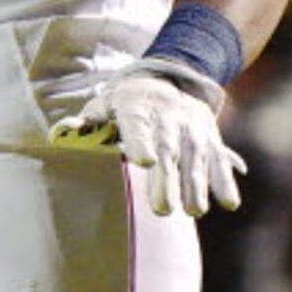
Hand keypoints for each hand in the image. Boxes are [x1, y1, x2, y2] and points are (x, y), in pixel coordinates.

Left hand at [51, 63, 245, 215]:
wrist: (169, 79)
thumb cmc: (126, 102)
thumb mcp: (104, 103)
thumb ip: (87, 121)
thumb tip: (62, 133)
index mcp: (137, 108)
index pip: (138, 125)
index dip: (141, 142)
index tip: (144, 162)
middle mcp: (168, 118)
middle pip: (168, 149)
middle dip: (167, 179)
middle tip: (162, 209)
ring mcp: (192, 129)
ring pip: (196, 158)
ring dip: (196, 186)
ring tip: (193, 212)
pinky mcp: (211, 139)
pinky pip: (220, 160)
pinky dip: (225, 180)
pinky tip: (229, 203)